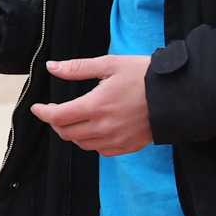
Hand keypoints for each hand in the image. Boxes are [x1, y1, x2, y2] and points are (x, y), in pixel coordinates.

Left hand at [30, 55, 151, 155]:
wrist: (177, 95)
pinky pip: (100, 150)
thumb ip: (77, 68)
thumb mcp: (109, 64)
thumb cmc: (144, 76)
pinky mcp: (127, 147)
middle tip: (56, 111)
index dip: (43, 113)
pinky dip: (90, 142)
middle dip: (56, 122)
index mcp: (96, 106)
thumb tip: (52, 67)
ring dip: (72, 132)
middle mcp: (104, 127)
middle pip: (67, 133)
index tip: (37, 107)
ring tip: (74, 119)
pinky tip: (94, 129)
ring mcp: (116, 140)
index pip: (58, 117)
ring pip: (82, 143)